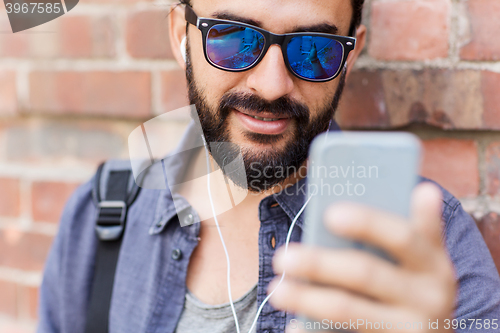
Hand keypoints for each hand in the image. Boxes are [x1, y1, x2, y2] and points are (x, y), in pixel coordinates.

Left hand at [268, 183, 455, 332]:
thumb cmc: (412, 288)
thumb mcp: (418, 262)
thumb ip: (400, 235)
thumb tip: (382, 199)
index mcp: (433, 262)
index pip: (402, 236)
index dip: (368, 223)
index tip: (330, 213)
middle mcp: (430, 296)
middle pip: (365, 273)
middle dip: (319, 263)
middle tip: (283, 257)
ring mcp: (413, 329)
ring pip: (348, 310)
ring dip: (307, 299)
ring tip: (277, 289)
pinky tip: (294, 327)